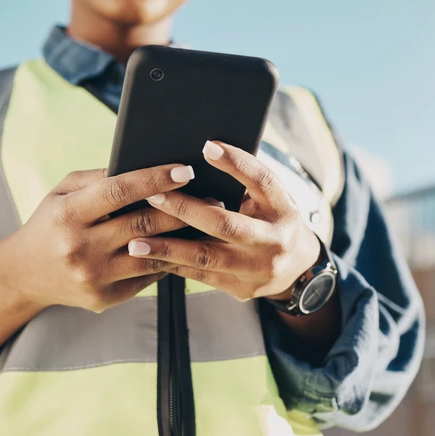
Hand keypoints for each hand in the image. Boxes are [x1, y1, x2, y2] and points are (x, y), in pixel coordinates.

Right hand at [0, 163, 196, 312]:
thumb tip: (143, 165)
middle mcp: (80, 247)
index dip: (155, 178)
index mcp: (68, 214)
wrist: (25, 274)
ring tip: (210, 224)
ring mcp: (93, 276)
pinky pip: (146, 277)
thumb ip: (99, 177)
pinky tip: (188, 248)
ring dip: (184, 238)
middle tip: (214, 198)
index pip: (119, 191)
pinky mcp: (104, 298)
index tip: (186, 169)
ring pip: (151, 254)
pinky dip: (168, 260)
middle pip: (142, 224)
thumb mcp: (63, 192)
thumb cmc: (52, 222)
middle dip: (182, 209)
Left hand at [127, 141, 319, 300]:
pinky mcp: (242, 289)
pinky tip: (150, 257)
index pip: (262, 180)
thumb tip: (201, 154)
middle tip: (151, 197)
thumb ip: (244, 182)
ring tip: (136, 241)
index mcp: (283, 208)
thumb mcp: (271, 199)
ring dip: (168, 248)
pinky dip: (173, 264)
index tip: (206, 146)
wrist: (298, 270)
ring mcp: (258, 269)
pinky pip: (201, 276)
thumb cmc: (274, 221)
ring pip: (206, 257)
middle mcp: (274, 240)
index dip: (236, 163)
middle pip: (225, 224)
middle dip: (185, 209)